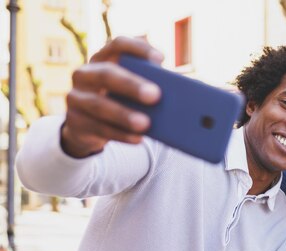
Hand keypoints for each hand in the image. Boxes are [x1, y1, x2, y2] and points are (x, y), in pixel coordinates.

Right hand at [62, 36, 163, 157]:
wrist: (89, 128)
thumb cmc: (120, 101)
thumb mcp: (131, 90)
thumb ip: (148, 84)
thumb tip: (177, 93)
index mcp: (102, 59)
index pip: (117, 45)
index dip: (138, 49)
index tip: (161, 59)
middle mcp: (85, 74)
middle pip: (107, 73)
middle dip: (131, 84)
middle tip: (156, 95)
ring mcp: (76, 97)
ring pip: (99, 105)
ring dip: (124, 115)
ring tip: (146, 123)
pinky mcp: (75, 122)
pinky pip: (99, 128)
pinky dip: (121, 134)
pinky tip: (138, 138)